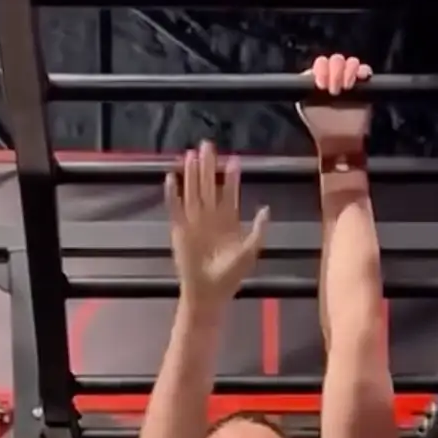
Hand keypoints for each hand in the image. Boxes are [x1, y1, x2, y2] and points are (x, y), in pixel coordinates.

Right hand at [166, 142, 269, 309]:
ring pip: (193, 193)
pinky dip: (172, 194)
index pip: (229, 194)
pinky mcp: (179, 231)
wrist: (209, 292)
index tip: (234, 160)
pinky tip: (171, 178)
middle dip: (208, 166)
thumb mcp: (250, 252)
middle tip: (207, 145)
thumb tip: (266, 208)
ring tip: (190, 155)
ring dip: (191, 175)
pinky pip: (175, 209)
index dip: (231, 178)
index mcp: (228, 222)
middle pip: (209, 187)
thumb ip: (258, 230)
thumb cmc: (230, 276)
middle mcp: (210, 218)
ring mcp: (194, 223)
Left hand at [298, 54, 371, 154]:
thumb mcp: (305, 106)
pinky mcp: (363, 86)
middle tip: (334, 91)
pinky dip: (363, 71)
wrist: (340, 141)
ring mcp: (349, 79)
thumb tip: (307, 76)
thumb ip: (305, 89)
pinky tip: (360, 79)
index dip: (322, 70)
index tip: (322, 86)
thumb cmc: (321, 127)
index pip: (321, 63)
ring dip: (349, 71)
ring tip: (347, 88)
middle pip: (336, 60)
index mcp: (319, 79)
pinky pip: (365, 70)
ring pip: (351, 62)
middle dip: (335, 72)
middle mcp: (334, 76)